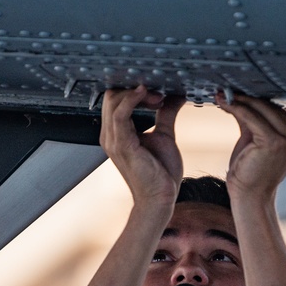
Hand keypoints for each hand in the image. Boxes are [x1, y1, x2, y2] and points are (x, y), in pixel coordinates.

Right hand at [100, 86, 185, 206]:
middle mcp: (110, 135)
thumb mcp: (164, 135)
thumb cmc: (160, 173)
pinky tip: (146, 93)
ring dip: (137, 92)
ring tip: (158, 96)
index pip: (116, 98)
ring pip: (114, 100)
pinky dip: (132, 99)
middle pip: (112, 95)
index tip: (158, 92)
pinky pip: (120, 114)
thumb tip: (175, 95)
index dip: (135, 89)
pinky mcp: (122, 145)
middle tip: (160, 94)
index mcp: (116, 132)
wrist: (159, 198)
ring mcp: (113, 140)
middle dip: (135, 87)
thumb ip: (166, 113)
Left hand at [216, 93, 285, 200]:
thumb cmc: (252, 169)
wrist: (251, 196)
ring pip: (260, 109)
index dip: (254, 98)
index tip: (234, 90)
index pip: (276, 108)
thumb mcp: (255, 138)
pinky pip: (251, 117)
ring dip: (238, 100)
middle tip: (224, 89)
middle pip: (269, 106)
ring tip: (221, 95)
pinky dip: (236, 108)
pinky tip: (223, 103)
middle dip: (245, 97)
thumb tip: (238, 94)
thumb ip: (253, 117)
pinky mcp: (274, 141)